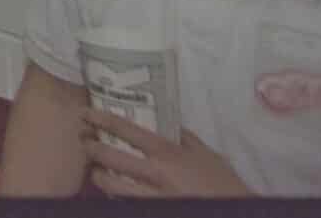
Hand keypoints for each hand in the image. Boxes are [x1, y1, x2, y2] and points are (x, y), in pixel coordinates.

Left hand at [80, 113, 249, 197]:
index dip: (101, 120)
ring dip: (98, 176)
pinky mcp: (154, 210)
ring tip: (95, 170)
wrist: (236, 210)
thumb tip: (164, 120)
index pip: (126, 130)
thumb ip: (182, 136)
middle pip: (111, 157)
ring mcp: (153, 197)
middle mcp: (156, 174)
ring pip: (112, 186)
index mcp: (168, 153)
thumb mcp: (205, 153)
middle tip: (84, 141)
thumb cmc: (223, 181)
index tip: (85, 113)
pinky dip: (116, 196)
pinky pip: (127, 204)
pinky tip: (114, 191)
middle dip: (91, 148)